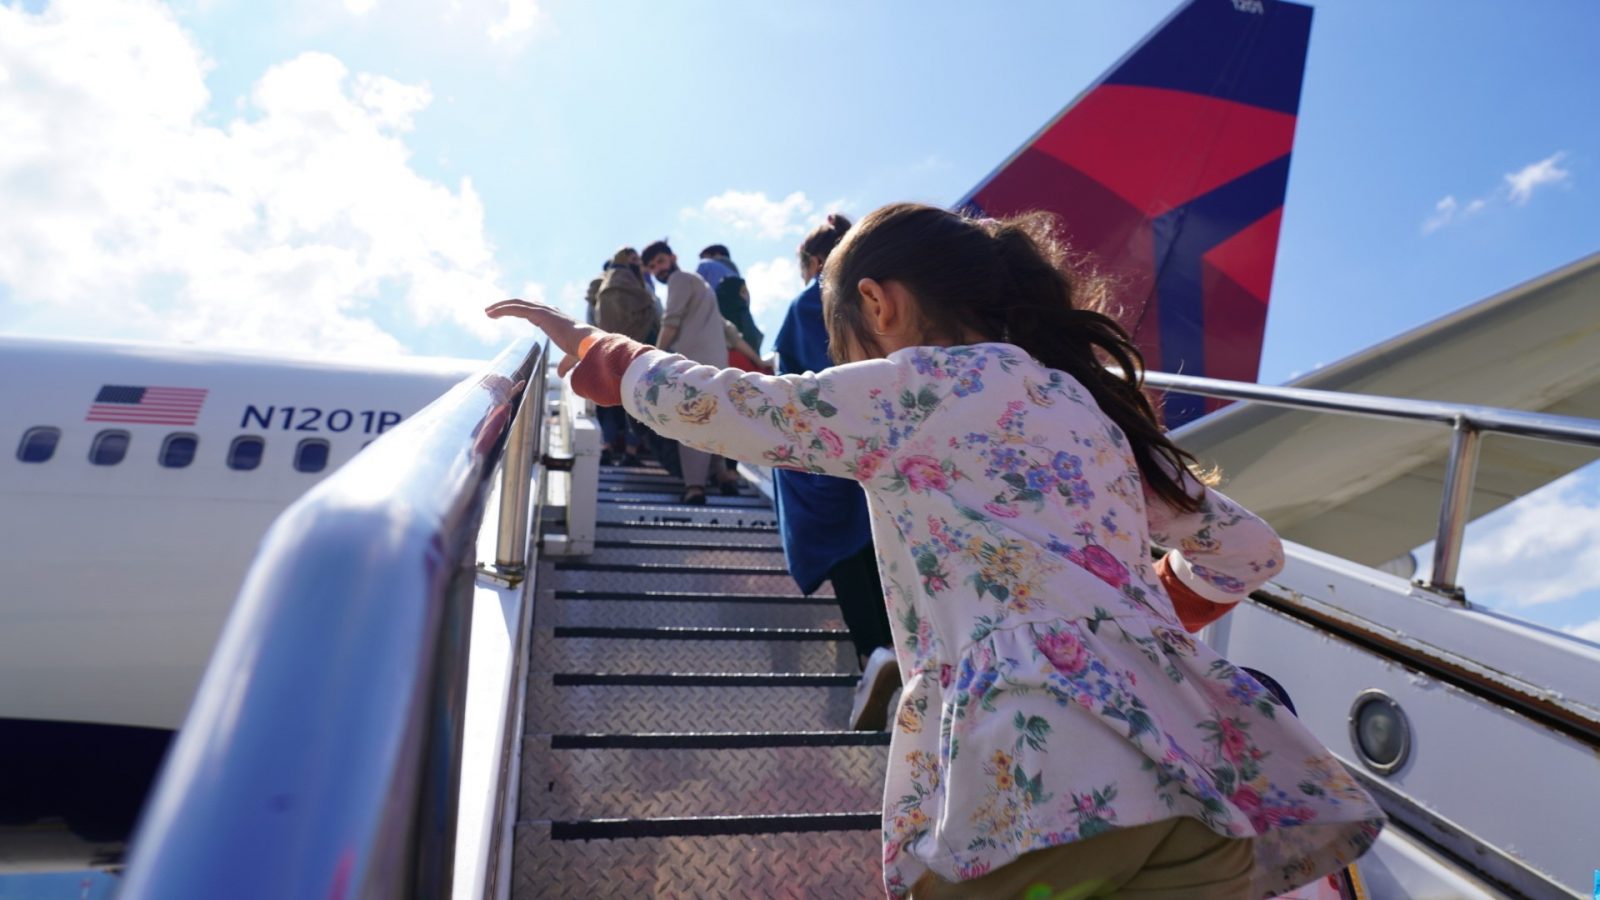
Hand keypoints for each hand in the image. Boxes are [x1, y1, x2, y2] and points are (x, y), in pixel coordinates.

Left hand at [486, 299, 601, 376]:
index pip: (534, 311)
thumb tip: (561, 374)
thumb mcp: (570, 357)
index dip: (521, 311)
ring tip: (487, 312)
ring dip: (501, 306)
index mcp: (556, 319)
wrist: (589, 344)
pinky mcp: (540, 314)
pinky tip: (491, 313)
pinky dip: (503, 309)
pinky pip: (517, 308)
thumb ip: (565, 363)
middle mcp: (549, 311)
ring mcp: (545, 311)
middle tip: (492, 311)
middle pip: (523, 304)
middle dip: (507, 306)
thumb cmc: (583, 350)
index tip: (508, 313)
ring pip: (517, 304)